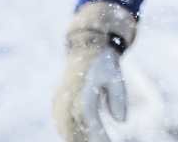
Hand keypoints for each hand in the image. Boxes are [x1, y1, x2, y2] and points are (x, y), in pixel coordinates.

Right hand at [52, 1, 136, 141]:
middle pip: (72, 128)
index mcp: (84, 91)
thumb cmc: (104, 62)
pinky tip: (77, 137)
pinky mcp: (56, 99)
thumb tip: (121, 121)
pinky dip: (66, 131)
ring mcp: (59, 98)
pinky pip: (59, 120)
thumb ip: (118, 99)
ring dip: (74, 138)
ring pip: (63, 127)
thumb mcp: (116, 76)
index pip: (90, 121)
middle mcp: (68, 96)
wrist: (86, 45)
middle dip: (84, 140)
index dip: (99, 136)